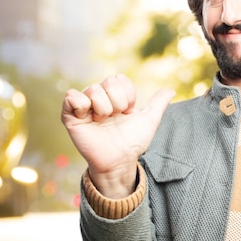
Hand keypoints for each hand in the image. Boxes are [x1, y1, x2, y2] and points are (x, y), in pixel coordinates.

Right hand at [61, 74, 174, 197]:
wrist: (119, 161)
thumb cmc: (132, 142)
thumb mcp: (149, 120)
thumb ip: (158, 104)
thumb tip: (171, 90)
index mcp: (113, 96)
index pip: (119, 79)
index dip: (128, 96)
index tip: (128, 112)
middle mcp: (98, 97)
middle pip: (108, 82)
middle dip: (118, 102)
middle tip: (115, 118)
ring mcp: (83, 106)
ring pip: (93, 89)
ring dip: (104, 108)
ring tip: (103, 122)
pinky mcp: (70, 116)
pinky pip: (71, 96)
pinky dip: (82, 104)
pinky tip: (88, 117)